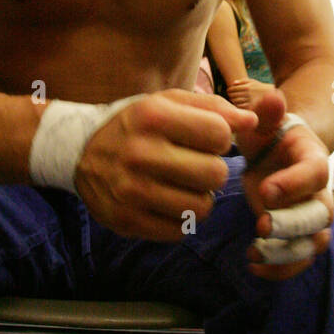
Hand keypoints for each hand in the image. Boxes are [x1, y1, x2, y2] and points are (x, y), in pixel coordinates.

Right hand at [74, 89, 256, 240]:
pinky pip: (179, 230)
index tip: (205, 140)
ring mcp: (130, 190)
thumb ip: (213, 107)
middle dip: (213, 171)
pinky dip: (181, 219)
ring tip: (183, 186)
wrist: (81, 151)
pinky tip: (167, 202)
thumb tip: (253, 121)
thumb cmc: (137, 124)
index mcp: (153, 116)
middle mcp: (140, 153)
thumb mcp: (168, 102)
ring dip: (199, 199)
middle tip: (197, 167)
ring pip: (201, 208)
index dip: (220, 139)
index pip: (220, 134)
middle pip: (215, 175)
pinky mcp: (126, 220)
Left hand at [227, 77, 274, 111]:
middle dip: (230, 95)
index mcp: (247, 87)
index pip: (232, 89)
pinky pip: (240, 107)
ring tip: (233, 99)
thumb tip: (233, 83)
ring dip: (233, 100)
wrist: (271, 95)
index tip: (228, 91)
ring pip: (235, 101)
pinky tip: (238, 104)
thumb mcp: (253, 81)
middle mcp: (248, 94)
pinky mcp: (251, 107)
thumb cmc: (259, 87)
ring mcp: (249, 101)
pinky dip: (237, 106)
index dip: (229, 90)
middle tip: (230, 95)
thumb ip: (242, 81)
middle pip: (233, 95)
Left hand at [234, 88, 333, 280]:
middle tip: (261, 225)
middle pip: (321, 215)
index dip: (294, 184)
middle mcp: (318, 190)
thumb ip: (266, 112)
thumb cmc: (269, 134)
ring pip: (314, 243)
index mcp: (312, 157)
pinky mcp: (298, 236)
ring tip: (255, 253)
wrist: (275, 151)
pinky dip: (282, 269)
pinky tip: (253, 264)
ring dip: (287, 254)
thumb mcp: (263, 121)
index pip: (316, 173)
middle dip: (293, 224)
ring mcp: (310, 216)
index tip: (263, 190)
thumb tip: (273, 97)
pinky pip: (301, 259)